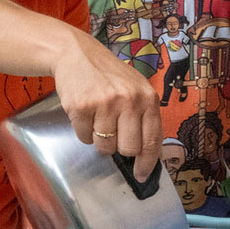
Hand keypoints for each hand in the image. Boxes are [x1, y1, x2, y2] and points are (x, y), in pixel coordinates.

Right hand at [54, 30, 163, 178]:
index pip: (152, 140)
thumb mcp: (136, 89)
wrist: (77, 54)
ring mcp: (105, 103)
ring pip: (105, 147)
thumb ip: (145, 117)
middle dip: (120, 148)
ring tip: (98, 119)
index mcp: (147, 98)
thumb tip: (149, 155)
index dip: (147, 163)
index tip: (141, 174)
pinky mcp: (82, 107)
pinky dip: (84, 131)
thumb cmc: (109, 76)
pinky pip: (84, 138)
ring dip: (100, 140)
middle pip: (129, 149)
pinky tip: (86, 113)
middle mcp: (129, 100)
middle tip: (113, 134)